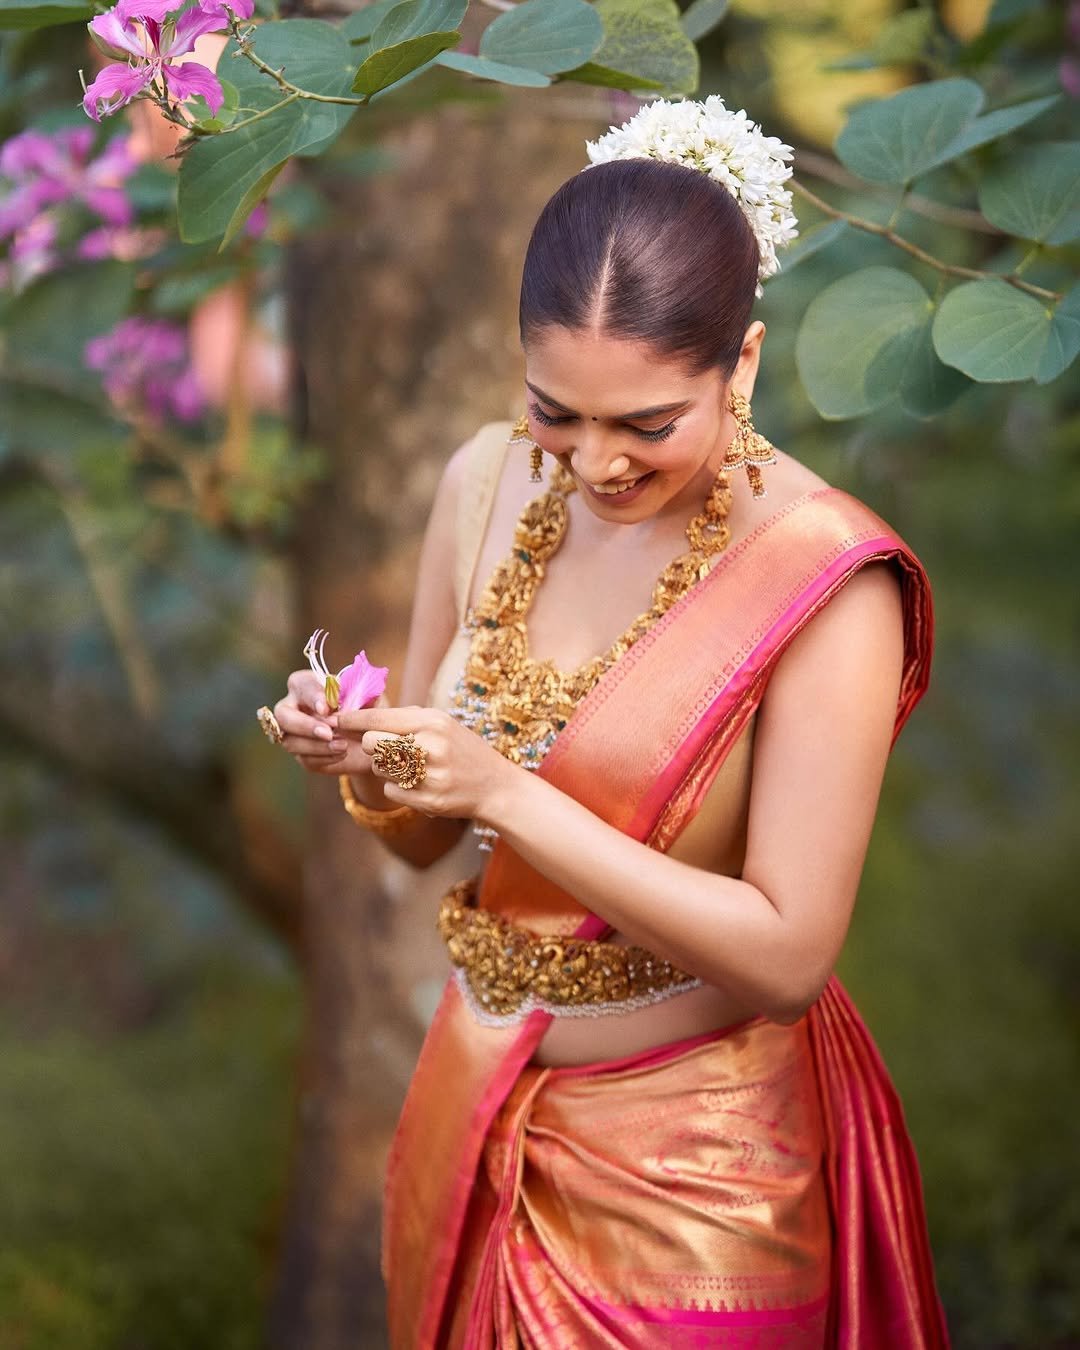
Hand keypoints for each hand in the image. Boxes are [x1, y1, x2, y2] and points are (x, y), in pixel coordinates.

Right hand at [274, 670, 385, 798]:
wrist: (373, 741)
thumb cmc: (368, 710)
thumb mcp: (372, 699)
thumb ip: (366, 694)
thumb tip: (363, 694)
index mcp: (308, 685)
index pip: (301, 684)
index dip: (311, 696)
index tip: (326, 708)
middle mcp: (295, 707)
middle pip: (282, 715)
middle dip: (304, 725)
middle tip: (328, 733)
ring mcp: (295, 733)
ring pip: (291, 741)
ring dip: (317, 746)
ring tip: (343, 745)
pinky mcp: (303, 755)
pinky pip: (306, 759)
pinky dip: (325, 758)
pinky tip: (342, 754)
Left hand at [337, 704, 515, 819]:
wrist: (494, 786)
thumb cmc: (463, 749)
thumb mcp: (442, 723)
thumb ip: (406, 718)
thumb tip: (362, 714)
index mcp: (433, 722)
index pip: (380, 718)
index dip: (353, 719)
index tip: (335, 719)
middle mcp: (430, 746)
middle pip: (372, 743)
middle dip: (371, 744)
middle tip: (384, 746)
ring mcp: (430, 775)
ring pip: (380, 768)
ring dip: (386, 767)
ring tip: (409, 766)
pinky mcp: (429, 800)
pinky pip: (390, 790)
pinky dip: (397, 787)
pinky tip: (418, 783)